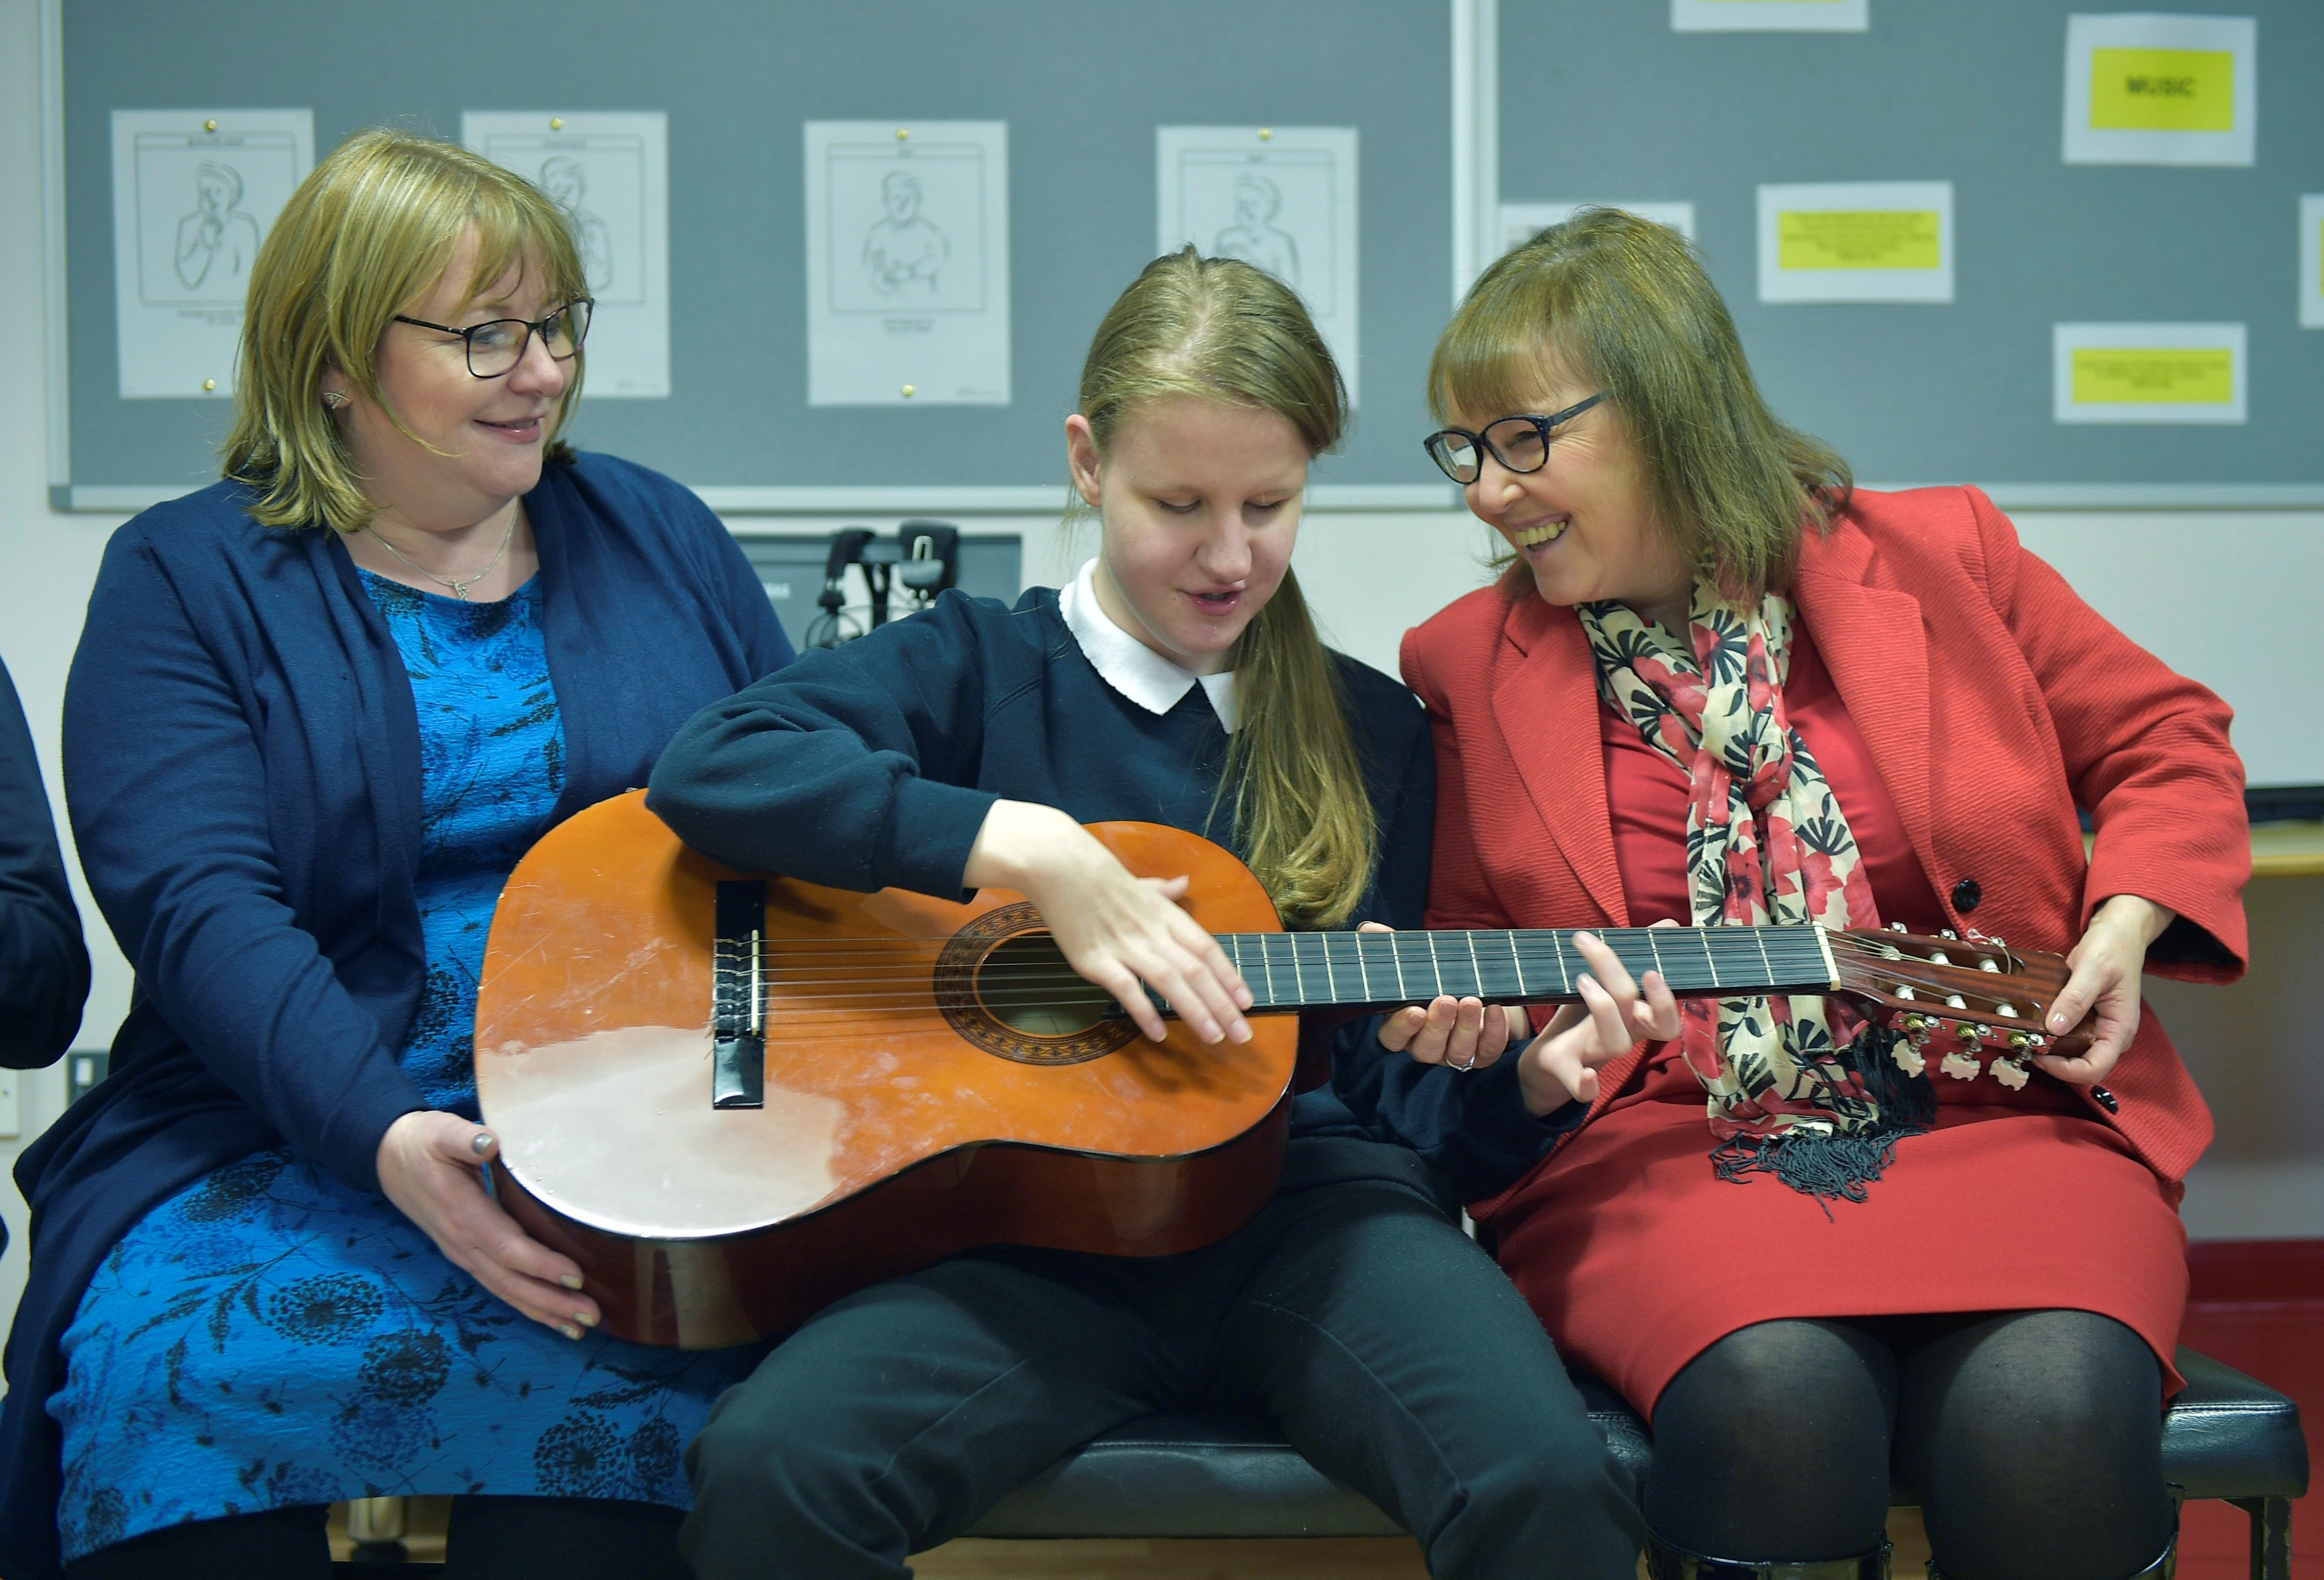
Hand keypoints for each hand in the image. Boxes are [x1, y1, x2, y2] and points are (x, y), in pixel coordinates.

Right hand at [376, 1111, 597, 1338]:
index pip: (505, 1246)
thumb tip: (488, 1142)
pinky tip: (553, 1319)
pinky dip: (527, 1305)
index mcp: (462, 1213)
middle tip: (592, 1315)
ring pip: (505, 1290)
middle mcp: (462, 1242)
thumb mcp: (440, 1132)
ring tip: (581, 1327)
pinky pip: (499, 1286)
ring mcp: (463, 1254)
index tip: (575, 1276)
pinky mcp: (467, 1257)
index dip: (540, 1264)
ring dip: (543, 1311)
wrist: (388, 1160)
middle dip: (551, 1301)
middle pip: (510, 1280)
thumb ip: (464, 1138)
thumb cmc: (423, 1143)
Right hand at [963, 800, 1251, 1044]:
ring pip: (1170, 981)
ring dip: (1196, 1011)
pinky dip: (1145, 1011)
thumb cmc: (1099, 877)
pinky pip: (1127, 989)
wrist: (1059, 866)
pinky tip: (1159, 1033)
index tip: (1248, 1002)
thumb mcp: (1139, 883)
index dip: (1229, 977)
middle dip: (1223, 1006)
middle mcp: (1152, 932)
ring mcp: (1125, 946)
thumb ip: (1164, 892)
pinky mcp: (1095, 960)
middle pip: (1196, 971)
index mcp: (1166, 915)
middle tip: (1243, 1035)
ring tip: (1215, 1037)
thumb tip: (1183, 883)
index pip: (1207, 949)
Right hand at [1367, 922, 1517, 1070]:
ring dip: (1465, 1027)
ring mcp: (1454, 1052)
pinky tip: (1496, 1008)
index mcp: (1403, 1026)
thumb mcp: (1416, 958)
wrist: (1478, 986)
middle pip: (1426, 1048)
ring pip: (1457, 1052)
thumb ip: (1392, 946)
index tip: (1414, 1010)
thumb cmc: (1439, 975)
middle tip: (1446, 1000)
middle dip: (1437, 1026)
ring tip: (1472, 1001)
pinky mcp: (1483, 1053)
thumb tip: (1369, 930)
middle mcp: (1426, 1044)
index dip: (1402, 1028)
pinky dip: (1494, 1032)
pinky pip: (1487, 1051)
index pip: (1393, 1037)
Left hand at [1515, 927, 1682, 1116]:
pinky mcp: (1569, 1069)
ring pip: (1617, 1042)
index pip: (1667, 1018)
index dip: (1666, 1000)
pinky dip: (1587, 1085)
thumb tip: (1669, 924)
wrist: (1549, 1054)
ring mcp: (1598, 1054)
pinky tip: (1588, 1075)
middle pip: (1646, 1021)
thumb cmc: (1585, 1013)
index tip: (1653, 969)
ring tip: (1582, 978)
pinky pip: (1582, 1087)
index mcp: (1637, 1020)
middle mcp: (1625, 1037)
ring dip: (1602, 1007)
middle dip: (1634, 989)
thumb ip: (1637, 953)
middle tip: (1613, 955)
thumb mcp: (1608, 981)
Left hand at [2035, 894, 2174, 1084]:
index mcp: (2120, 1029)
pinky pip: (2067, 1035)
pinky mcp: (2085, 1018)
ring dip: (2049, 1049)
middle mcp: (2110, 1034)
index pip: (2096, 1068)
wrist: (2118, 933)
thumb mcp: (2093, 968)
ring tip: (2024, 1035)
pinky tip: (2032, 1024)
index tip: (2039, 1056)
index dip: (2066, 1070)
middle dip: (2054, 1062)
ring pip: (2073, 1053)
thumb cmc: (2113, 948)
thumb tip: (2054, 1027)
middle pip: (2083, 1066)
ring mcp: (2098, 1027)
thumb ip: (2076, 998)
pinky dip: (2049, 1034)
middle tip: (2025, 1044)